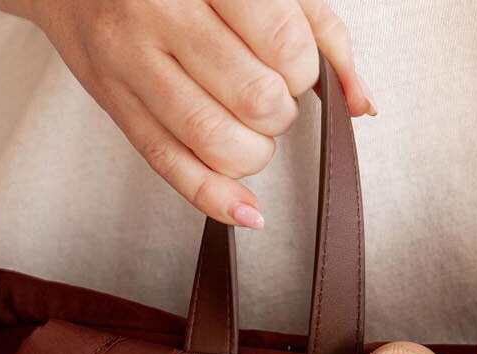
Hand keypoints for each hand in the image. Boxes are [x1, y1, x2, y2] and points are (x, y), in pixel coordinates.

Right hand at [1, 0, 372, 226]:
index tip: (293, 65)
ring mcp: (132, 63)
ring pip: (214, 140)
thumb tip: (360, 100)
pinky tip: (247, 211)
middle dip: (279, 112)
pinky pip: (171, 167)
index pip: (282, 43)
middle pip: (253, 97)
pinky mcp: (116, 106)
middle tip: (270, 96)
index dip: (303, 69)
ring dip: (254, 153)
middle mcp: (161, 13)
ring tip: (252, 131)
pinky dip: (216, 199)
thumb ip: (315, 25)